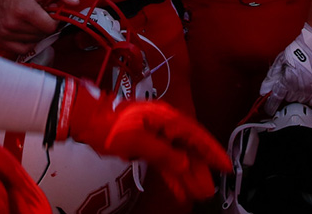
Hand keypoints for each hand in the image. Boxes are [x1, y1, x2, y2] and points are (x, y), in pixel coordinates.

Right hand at [0, 0, 79, 54]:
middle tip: (40, 12)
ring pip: (34, 41)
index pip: (50, 27)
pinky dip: (29, 41)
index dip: (55, 19)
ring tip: (32, 17)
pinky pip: (22, 48)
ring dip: (37, 32)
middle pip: (43, 34)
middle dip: (46, 24)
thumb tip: (75, 2)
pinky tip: (27, 28)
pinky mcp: (0, 38)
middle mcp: (12, 23)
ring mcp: (5, 32)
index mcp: (24, 9)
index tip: (51, 10)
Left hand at [56, 79, 230, 203]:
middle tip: (209, 189)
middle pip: (188, 148)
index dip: (212, 152)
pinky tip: (178, 188)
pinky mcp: (146, 142)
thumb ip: (162, 153)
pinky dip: (171, 174)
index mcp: (165, 118)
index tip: (225, 166)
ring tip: (197, 193)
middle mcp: (164, 124)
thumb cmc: (109, 125)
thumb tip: (184, 163)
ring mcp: (155, 133)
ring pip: (177, 156)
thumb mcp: (136, 141)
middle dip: (200, 170)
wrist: (87, 118)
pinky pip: (164, 160)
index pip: (195, 136)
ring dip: (187, 175)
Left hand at [259, 23, 311, 111]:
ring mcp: (311, 92)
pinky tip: (308, 87)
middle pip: (288, 99)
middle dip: (286, 92)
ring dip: (297, 94)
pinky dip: (309, 97)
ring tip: (300, 81)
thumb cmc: (299, 50)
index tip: (269, 109)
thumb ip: (271, 78)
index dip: (270, 105)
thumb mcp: (280, 61)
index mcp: (287, 81)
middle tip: (290, 81)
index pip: (275, 99)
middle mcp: (299, 89)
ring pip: (299, 101)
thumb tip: (264, 90)